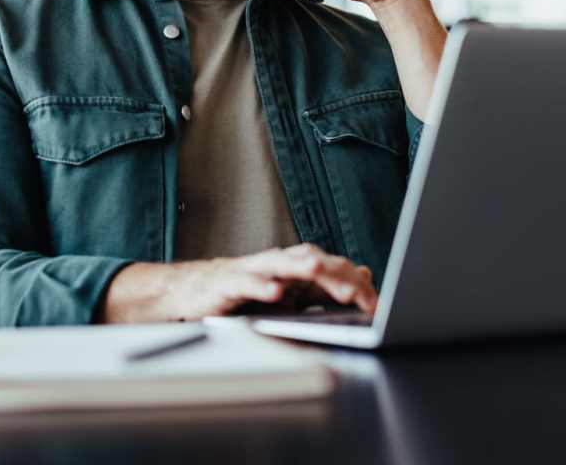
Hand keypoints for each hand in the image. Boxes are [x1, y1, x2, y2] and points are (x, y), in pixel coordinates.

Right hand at [100, 243, 377, 322]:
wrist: (190, 293)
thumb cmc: (241, 294)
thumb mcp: (288, 295)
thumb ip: (322, 287)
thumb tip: (363, 275)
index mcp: (293, 267)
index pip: (331, 269)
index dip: (353, 284)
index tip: (375, 304)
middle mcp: (275, 263)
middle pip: (311, 261)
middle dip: (335, 276)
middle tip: (358, 293)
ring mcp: (251, 271)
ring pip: (279, 264)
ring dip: (299, 267)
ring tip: (317, 271)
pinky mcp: (227, 283)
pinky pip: (246, 283)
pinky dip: (260, 287)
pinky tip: (274, 294)